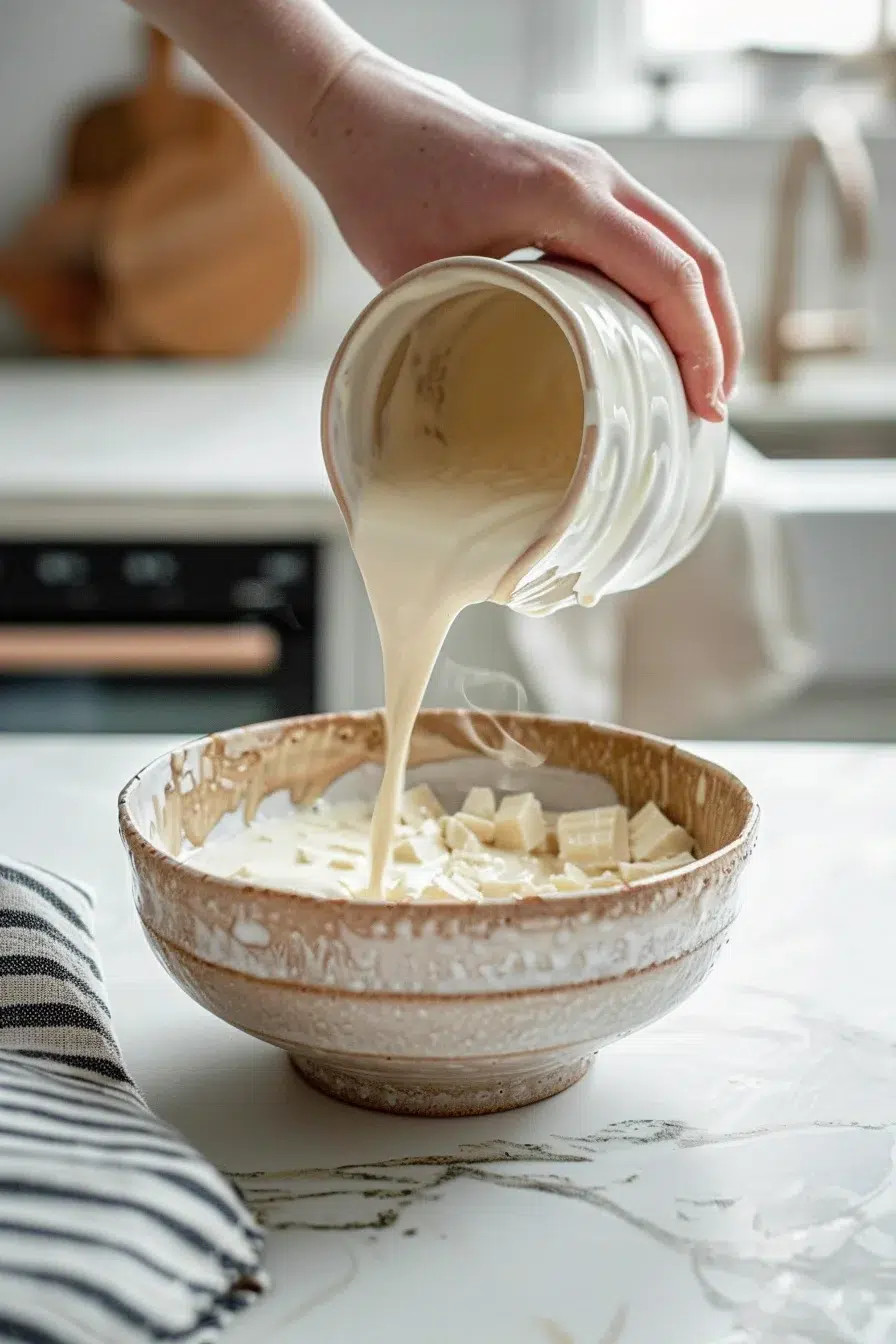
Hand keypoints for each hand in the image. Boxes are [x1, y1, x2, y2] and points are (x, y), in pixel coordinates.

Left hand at [297, 52, 740, 422]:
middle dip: (718, 335)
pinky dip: (669, 284)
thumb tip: (493, 417)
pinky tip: (657, 329)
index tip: (706, 405)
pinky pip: (648, 232)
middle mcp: (595, 175)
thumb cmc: (383, 187)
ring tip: (699, 378)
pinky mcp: (579, 176)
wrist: (362, 113)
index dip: (699, 345)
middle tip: (714, 406)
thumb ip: (471, 334)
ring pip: (681, 239)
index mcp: (566, 196)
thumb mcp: (423, 275)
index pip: (668, 274)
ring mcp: (593, 170)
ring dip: (701, 308)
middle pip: (697, 256)